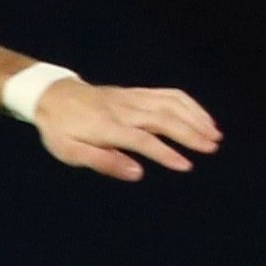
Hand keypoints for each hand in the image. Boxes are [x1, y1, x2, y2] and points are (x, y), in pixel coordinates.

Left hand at [35, 81, 221, 181]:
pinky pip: (166, 94)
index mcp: (107, 127)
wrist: (51, 95)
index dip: (165, 153)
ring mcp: (131, 98)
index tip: (186, 166)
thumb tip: (137, 173)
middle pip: (163, 119)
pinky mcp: (136, 92)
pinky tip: (201, 116)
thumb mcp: (70, 152)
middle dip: (190, 133)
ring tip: (214, 134)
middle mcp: (124, 109)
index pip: (143, 140)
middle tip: (212, 147)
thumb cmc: (60, 130)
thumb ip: (103, 162)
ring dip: (195, 117)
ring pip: (170, 103)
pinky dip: (188, 103)